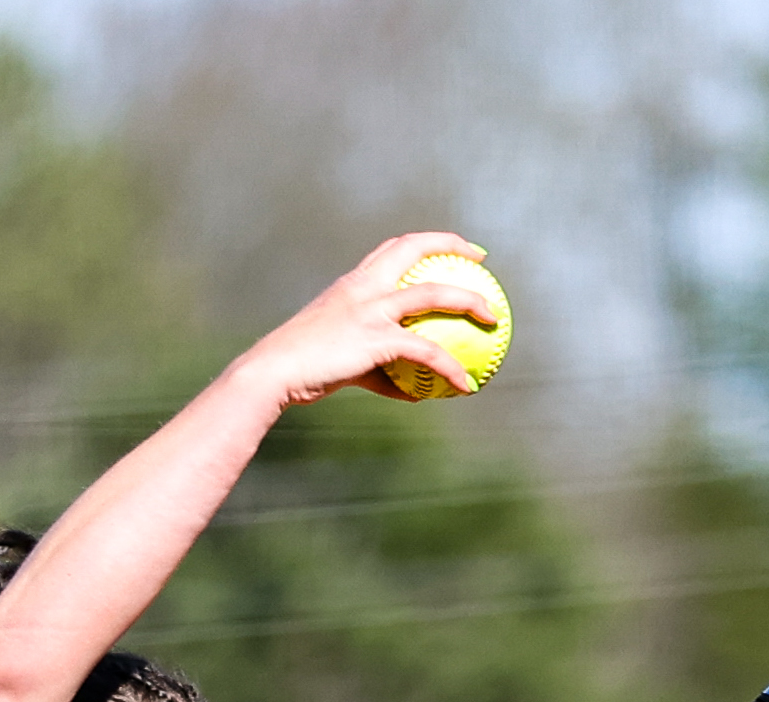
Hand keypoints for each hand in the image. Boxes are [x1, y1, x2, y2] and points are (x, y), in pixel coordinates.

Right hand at [233, 234, 501, 407]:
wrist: (274, 373)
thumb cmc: (305, 371)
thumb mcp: (346, 364)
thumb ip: (382, 372)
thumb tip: (414, 392)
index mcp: (354, 284)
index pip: (392, 248)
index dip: (425, 242)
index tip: (452, 249)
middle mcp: (364, 287)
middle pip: (414, 249)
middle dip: (451, 246)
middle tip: (481, 261)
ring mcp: (370, 310)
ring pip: (432, 292)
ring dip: (469, 300)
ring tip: (494, 319)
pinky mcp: (375, 339)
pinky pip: (425, 351)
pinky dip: (450, 368)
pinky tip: (466, 387)